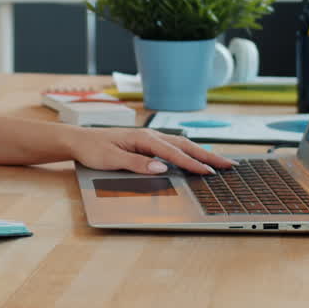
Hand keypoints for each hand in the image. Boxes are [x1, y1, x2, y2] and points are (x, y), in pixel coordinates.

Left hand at [68, 127, 237, 175]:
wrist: (79, 140)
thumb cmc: (93, 149)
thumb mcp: (112, 159)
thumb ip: (137, 163)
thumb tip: (160, 167)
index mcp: (143, 138)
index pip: (173, 153)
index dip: (192, 163)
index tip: (209, 171)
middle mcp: (149, 136)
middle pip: (184, 146)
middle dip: (207, 156)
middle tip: (229, 164)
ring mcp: (149, 138)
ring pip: (181, 145)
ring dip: (201, 153)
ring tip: (220, 161)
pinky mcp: (146, 143)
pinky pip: (173, 147)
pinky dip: (188, 152)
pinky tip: (196, 157)